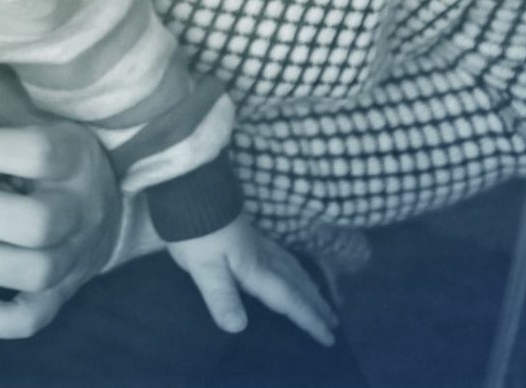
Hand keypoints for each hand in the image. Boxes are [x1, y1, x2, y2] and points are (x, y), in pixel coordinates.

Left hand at [0, 122, 121, 338]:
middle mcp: (81, 211)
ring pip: (33, 274)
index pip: (38, 153)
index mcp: (76, 158)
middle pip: (36, 224)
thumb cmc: (55, 156)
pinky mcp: (60, 293)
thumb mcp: (38, 122)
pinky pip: (29, 320)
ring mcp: (74, 258)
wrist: (110, 203)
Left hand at [168, 217, 337, 346]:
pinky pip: (283, 257)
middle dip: (316, 304)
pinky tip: (291, 269)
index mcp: (256, 269)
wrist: (190, 187)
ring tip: (322, 299)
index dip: (308, 319)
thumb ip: (221, 297)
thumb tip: (239, 328)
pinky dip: (296, 269)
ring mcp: (258, 242)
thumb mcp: (203, 267)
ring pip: (293, 268)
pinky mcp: (249, 233)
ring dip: (310, 286)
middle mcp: (263, 256)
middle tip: (335, 322)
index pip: (288, 300)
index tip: (329, 338)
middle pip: (297, 284)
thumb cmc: (195, 231)